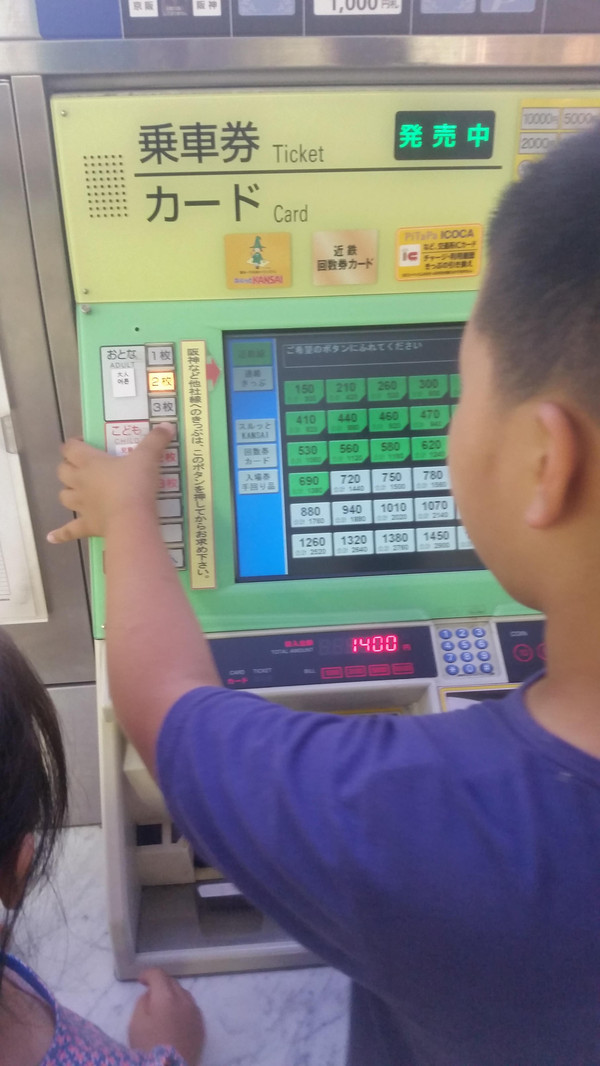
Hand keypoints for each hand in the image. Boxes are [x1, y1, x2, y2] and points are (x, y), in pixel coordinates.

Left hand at [47, 423, 173, 542]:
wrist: (132, 519)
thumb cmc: (135, 484)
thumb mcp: (148, 458)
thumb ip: (156, 441)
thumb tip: (167, 425)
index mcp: (89, 462)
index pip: (71, 448)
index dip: (74, 444)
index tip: (84, 443)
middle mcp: (80, 482)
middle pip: (63, 471)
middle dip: (68, 467)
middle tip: (81, 466)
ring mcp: (82, 505)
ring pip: (65, 496)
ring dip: (68, 492)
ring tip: (76, 492)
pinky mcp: (87, 525)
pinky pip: (69, 530)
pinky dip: (60, 534)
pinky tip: (52, 538)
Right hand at [128, 968, 204, 1065]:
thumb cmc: (149, 1048)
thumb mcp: (136, 1024)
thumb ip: (142, 1002)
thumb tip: (151, 994)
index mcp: (166, 997)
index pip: (158, 975)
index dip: (148, 974)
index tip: (141, 980)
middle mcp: (184, 1000)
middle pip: (172, 982)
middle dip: (160, 984)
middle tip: (149, 993)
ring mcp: (195, 1013)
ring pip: (183, 994)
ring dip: (172, 994)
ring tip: (162, 1006)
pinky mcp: (201, 1026)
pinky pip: (191, 1008)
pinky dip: (181, 1007)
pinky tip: (174, 1018)